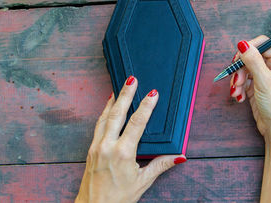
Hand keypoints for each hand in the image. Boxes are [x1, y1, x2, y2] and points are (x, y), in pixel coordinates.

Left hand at [76, 76, 186, 202]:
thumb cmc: (118, 198)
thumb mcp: (143, 181)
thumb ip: (160, 165)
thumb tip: (179, 157)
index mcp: (123, 153)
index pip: (137, 123)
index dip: (146, 107)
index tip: (152, 94)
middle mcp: (107, 146)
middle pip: (118, 113)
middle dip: (126, 94)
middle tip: (132, 79)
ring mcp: (97, 146)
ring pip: (105, 117)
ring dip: (113, 100)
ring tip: (119, 87)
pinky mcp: (91, 149)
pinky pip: (98, 125)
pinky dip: (104, 113)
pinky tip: (107, 106)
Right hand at [230, 35, 270, 141]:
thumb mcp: (264, 82)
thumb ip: (253, 61)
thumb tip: (243, 44)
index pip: (263, 43)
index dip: (249, 49)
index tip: (238, 58)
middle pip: (251, 55)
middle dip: (240, 68)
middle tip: (237, 79)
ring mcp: (265, 75)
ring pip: (244, 67)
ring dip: (238, 79)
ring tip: (238, 91)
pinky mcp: (257, 84)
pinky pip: (243, 78)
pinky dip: (238, 87)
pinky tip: (240, 96)